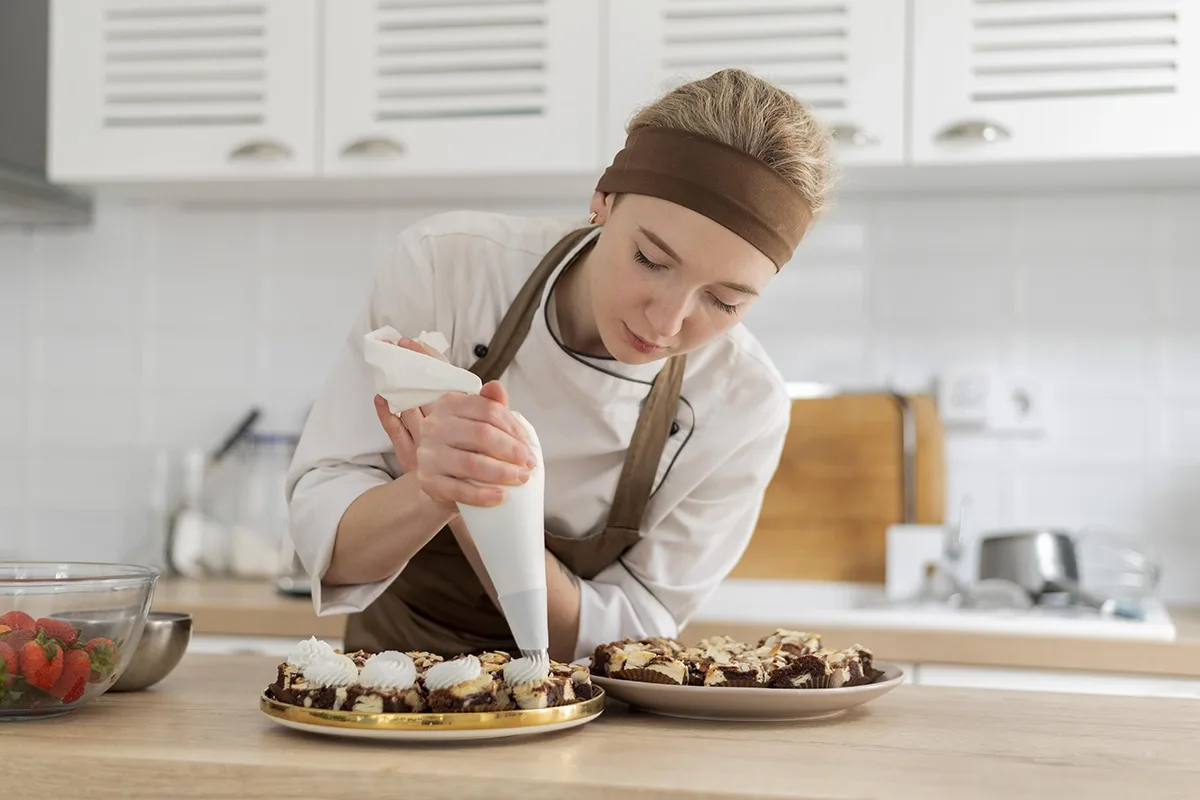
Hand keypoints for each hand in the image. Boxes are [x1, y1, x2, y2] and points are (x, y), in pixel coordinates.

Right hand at [372, 338, 535, 507]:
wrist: (441, 479)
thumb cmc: (464, 446)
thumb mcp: (477, 422)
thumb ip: (490, 404)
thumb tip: (496, 387)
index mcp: (448, 405)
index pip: (488, 410)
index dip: (514, 428)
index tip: (528, 445)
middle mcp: (434, 426)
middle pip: (482, 434)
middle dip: (512, 450)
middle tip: (529, 464)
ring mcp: (428, 454)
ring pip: (471, 463)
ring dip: (502, 472)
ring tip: (521, 478)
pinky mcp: (427, 481)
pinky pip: (459, 489)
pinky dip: (483, 495)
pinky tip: (501, 496)